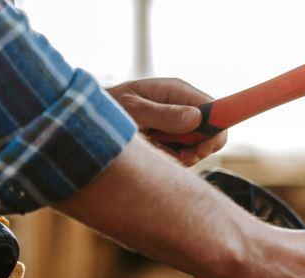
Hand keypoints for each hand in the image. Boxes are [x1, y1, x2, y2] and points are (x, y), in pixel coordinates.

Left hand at [107, 78, 227, 165]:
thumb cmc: (108, 108)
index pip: (214, 108)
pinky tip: (154, 154)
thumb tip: (197, 118)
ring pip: (198, 145)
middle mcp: (181, 105)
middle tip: (181, 157)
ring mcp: (176, 122)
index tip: (204, 148)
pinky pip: (183, 153)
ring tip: (158, 152)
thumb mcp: (133, 110)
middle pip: (210, 130)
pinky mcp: (169, 137)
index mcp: (177, 91)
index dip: (216, 129)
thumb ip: (164, 114)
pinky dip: (172, 159)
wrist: (87, 120)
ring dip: (183, 156)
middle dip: (199, 148)